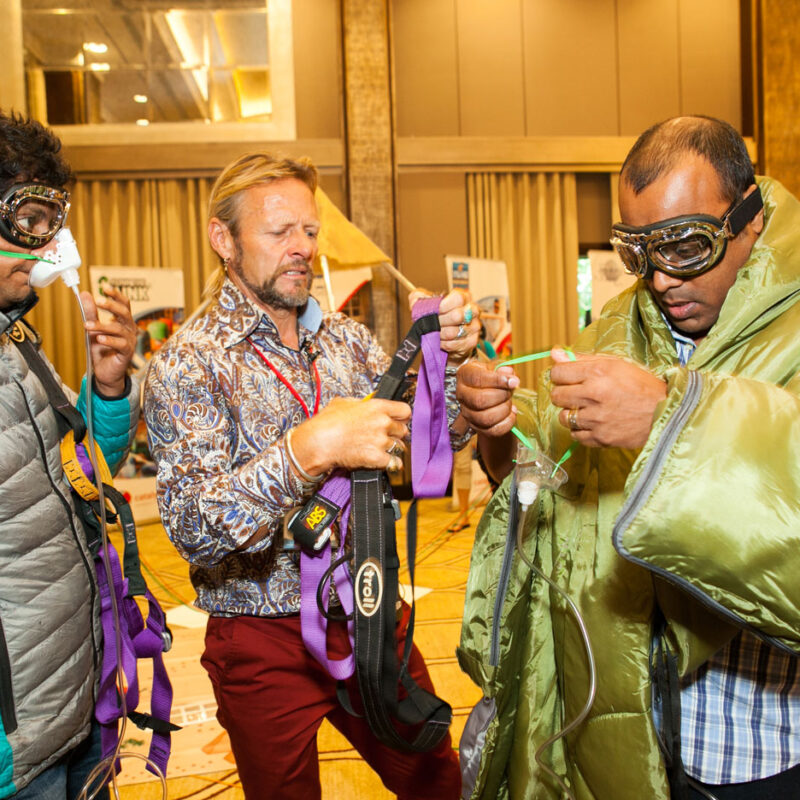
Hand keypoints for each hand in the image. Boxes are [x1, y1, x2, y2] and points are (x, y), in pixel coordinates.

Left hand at [82, 286, 136, 395]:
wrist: (105, 372)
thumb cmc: (102, 350)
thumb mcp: (93, 329)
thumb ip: (91, 313)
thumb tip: (85, 294)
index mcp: (123, 321)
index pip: (124, 304)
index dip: (116, 295)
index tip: (104, 287)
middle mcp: (129, 329)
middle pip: (125, 313)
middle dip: (112, 306)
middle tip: (99, 302)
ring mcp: (129, 341)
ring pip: (119, 328)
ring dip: (102, 326)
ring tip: (87, 327)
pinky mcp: (127, 353)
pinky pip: (121, 344)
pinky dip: (110, 341)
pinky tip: (99, 339)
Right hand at [288, 396, 411, 475]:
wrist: (319, 442)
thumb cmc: (327, 422)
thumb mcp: (344, 402)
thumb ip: (361, 404)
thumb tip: (364, 404)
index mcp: (377, 407)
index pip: (405, 411)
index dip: (402, 417)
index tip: (399, 421)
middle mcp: (382, 423)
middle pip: (403, 430)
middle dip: (396, 434)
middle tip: (387, 437)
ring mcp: (381, 441)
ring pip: (399, 447)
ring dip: (393, 449)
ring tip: (382, 449)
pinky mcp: (377, 458)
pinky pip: (395, 463)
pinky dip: (391, 464)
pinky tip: (386, 462)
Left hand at [410, 289, 479, 364]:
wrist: (447, 337)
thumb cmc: (438, 317)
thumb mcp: (426, 304)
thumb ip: (418, 298)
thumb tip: (415, 300)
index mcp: (464, 296)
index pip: (457, 298)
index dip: (443, 306)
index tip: (434, 311)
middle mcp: (473, 310)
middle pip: (457, 316)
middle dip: (439, 322)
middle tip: (432, 324)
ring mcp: (474, 326)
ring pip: (454, 332)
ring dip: (439, 334)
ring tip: (435, 333)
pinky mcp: (472, 341)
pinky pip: (454, 344)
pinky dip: (443, 344)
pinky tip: (440, 341)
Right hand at [456, 361, 518, 436]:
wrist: (490, 393)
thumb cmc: (493, 378)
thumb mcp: (496, 368)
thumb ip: (503, 368)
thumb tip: (509, 374)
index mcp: (464, 375)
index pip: (477, 378)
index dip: (497, 380)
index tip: (513, 381)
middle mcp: (462, 394)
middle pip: (479, 400)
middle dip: (501, 396)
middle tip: (510, 392)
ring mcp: (467, 413)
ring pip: (485, 418)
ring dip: (504, 410)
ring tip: (509, 402)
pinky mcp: (476, 427)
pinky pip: (492, 431)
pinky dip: (507, 423)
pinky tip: (512, 413)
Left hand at [549, 348, 666, 448]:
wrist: (666, 412)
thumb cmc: (641, 386)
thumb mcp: (615, 364)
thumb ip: (582, 359)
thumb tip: (554, 353)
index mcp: (597, 372)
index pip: (557, 372)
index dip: (560, 375)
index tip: (567, 378)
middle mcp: (594, 395)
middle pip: (556, 396)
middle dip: (563, 394)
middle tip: (576, 394)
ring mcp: (596, 418)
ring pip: (563, 417)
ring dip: (571, 413)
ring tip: (586, 410)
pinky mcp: (600, 438)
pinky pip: (575, 435)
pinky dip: (581, 430)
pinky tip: (593, 423)